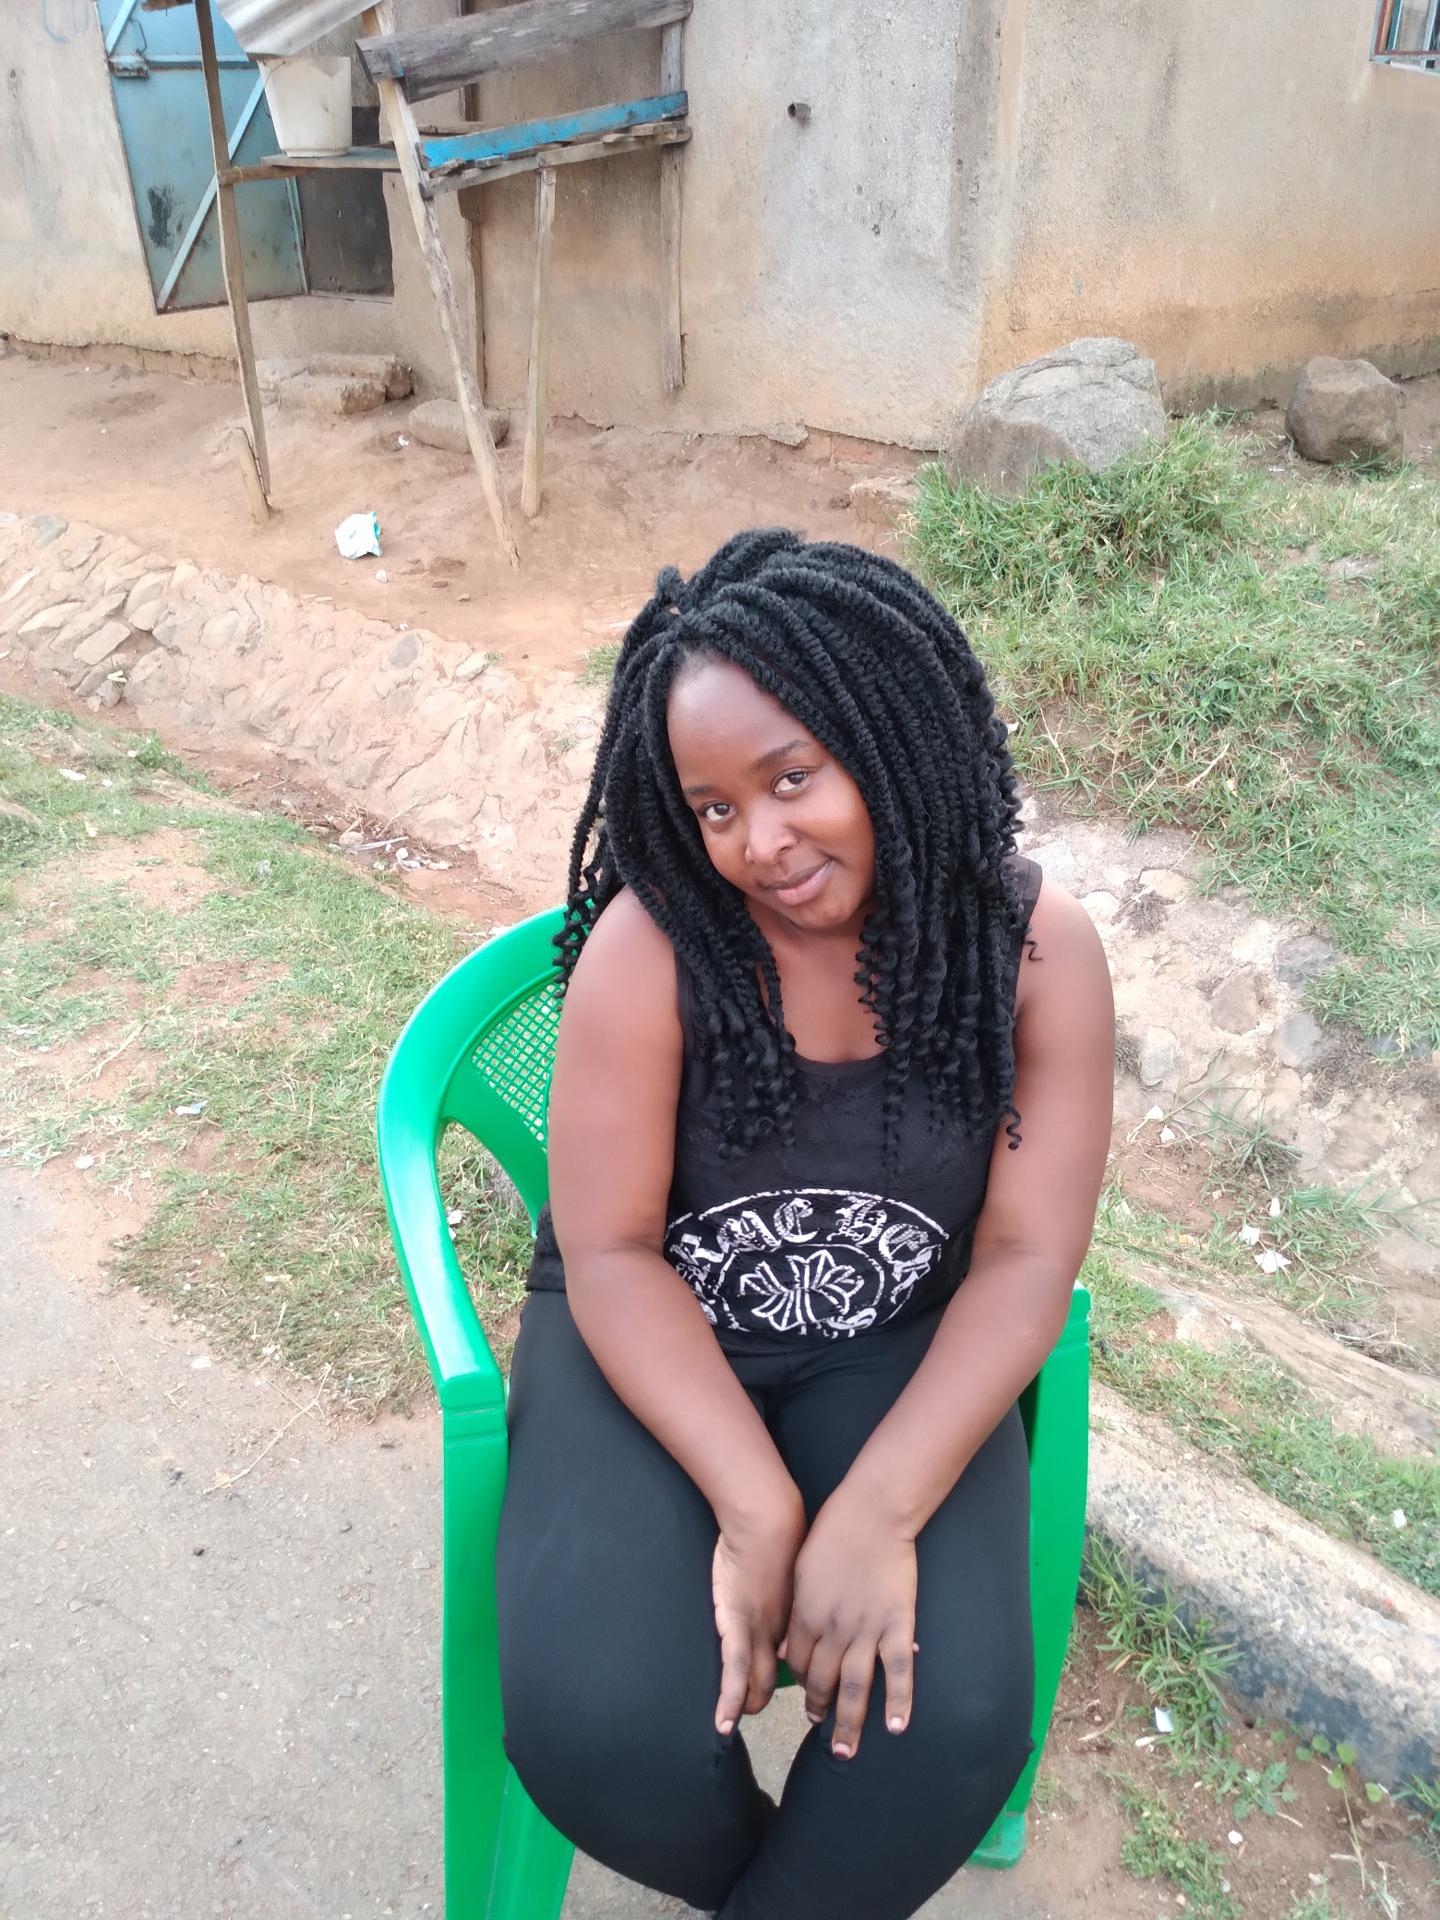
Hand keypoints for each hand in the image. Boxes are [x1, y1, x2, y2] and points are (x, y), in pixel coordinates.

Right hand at [712, 1491, 806, 1735]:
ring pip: (756, 1679)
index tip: (796, 1694)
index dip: (796, 1681)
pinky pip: (733, 1670)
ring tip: (737, 1723)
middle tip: (757, 1710)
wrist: (766, 1518)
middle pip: (778, 1677)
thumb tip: (803, 1610)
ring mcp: (758, 1630)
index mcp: (796, 1621)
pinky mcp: (735, 1623)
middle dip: (768, 1697)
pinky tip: (724, 1724)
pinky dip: (730, 1700)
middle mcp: (780, 1632)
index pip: (797, 1663)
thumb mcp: (800, 1572)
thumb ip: (798, 1597)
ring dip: (747, 1704)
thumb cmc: (783, 1535)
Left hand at [782, 1484, 916, 1760]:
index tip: (803, 1694)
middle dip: (818, 1709)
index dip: (798, 1683)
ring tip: (844, 1753)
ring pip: (855, 1688)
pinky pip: (898, 1671)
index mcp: (806, 1615)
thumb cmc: (832, 1533)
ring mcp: (866, 1630)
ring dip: (848, 1723)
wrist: (871, 1514)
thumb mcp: (801, 1570)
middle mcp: (833, 1630)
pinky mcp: (897, 1625)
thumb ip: (797, 1610)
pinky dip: (899, 1701)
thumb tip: (791, 1644)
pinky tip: (897, 1727)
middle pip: (822, 1681)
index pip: (797, 1663)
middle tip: (818, 1727)